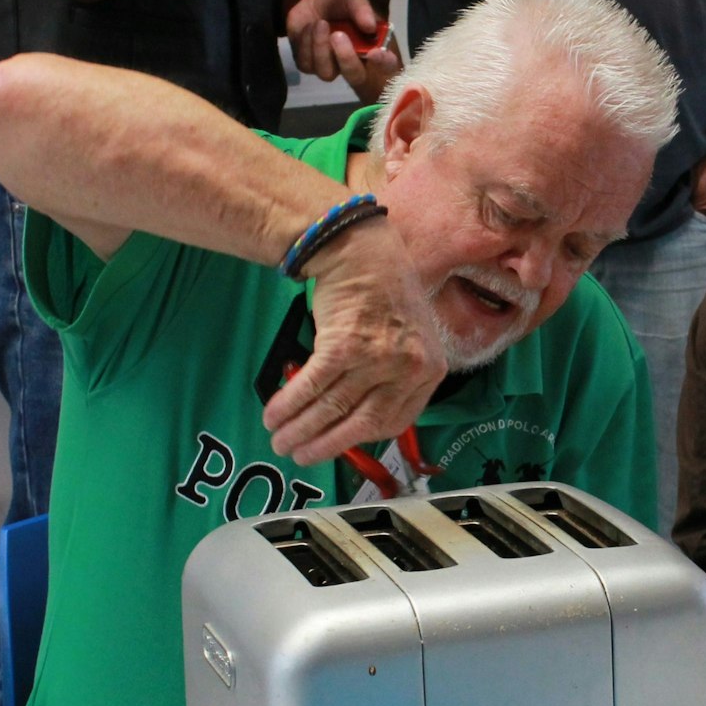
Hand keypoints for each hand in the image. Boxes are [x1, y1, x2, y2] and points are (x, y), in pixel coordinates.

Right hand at [261, 218, 445, 462]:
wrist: (363, 250)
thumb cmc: (383, 294)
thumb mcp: (407, 340)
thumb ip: (394, 378)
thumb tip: (357, 419)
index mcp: (429, 371)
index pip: (393, 422)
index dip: (358, 440)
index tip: (336, 449)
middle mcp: (408, 368)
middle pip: (360, 422)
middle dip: (323, 445)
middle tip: (297, 454)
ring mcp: (378, 357)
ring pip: (332, 406)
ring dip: (300, 427)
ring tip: (280, 439)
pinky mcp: (345, 345)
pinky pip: (312, 385)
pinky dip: (289, 403)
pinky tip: (275, 413)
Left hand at [287, 0, 401, 103]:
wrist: (311, 0)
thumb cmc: (339, 3)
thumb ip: (361, 10)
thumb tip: (370, 26)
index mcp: (372, 50)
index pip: (387, 67)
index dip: (383, 63)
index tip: (376, 52)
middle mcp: (354, 65)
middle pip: (355, 77)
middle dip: (346, 58)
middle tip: (338, 35)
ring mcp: (330, 68)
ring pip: (326, 73)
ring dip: (321, 47)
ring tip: (320, 23)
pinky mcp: (309, 65)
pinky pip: (306, 64)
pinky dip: (306, 44)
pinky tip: (309, 28)